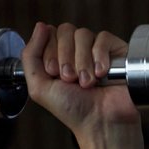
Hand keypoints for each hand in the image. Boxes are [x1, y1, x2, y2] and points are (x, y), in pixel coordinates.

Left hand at [22, 21, 139, 132]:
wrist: (101, 123)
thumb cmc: (72, 109)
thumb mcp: (39, 85)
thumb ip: (30, 56)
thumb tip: (40, 25)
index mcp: (57, 55)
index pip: (49, 33)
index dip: (49, 52)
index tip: (54, 74)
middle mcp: (76, 50)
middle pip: (65, 30)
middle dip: (64, 57)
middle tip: (70, 79)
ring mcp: (97, 50)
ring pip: (83, 34)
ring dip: (81, 61)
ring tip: (86, 83)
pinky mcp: (117, 51)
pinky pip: (104, 38)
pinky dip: (99, 56)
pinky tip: (102, 74)